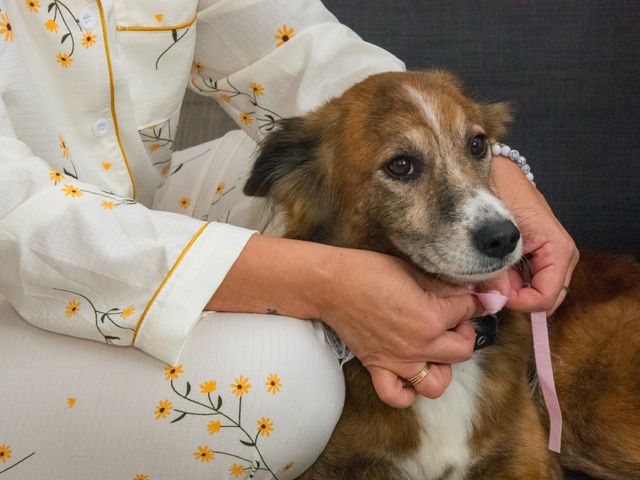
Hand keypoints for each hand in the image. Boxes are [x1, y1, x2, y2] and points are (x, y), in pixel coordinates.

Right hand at [320, 248, 483, 408]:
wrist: (331, 284)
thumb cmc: (369, 271)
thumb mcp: (414, 270)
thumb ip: (444, 285)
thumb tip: (471, 289)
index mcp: (431, 317)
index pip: (469, 311)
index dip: (472, 300)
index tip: (469, 296)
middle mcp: (419, 345)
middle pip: (463, 350)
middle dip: (464, 332)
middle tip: (452, 319)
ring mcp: (398, 361)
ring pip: (436, 385)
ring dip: (443, 368)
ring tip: (435, 349)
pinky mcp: (378, 367)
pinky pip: (396, 396)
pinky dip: (407, 393)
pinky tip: (409, 374)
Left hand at [490, 156, 578, 313]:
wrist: (501, 172)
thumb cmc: (504, 192)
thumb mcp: (499, 232)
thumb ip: (497, 268)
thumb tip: (496, 300)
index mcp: (558, 248)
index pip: (545, 296)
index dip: (519, 303)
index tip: (493, 295)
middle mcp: (561, 256)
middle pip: (544, 300)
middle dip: (515, 299)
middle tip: (488, 288)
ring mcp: (552, 256)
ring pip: (535, 293)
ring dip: (511, 292)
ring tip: (487, 276)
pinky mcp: (539, 255)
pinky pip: (528, 280)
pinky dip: (510, 282)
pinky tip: (492, 271)